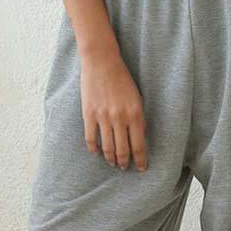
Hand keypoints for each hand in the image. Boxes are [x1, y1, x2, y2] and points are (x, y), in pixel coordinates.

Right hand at [80, 50, 146, 170]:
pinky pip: (91, 138)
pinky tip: (97, 152)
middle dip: (124, 162)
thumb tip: (140, 137)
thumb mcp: (137, 98)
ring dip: (111, 158)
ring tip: (112, 163)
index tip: (140, 168)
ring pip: (107, 147)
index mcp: (135, 114)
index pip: (139, 145)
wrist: (102, 62)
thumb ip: (138, 118)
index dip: (140, 160)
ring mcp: (103, 117)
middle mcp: (120, 118)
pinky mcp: (89, 114)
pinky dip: (94, 149)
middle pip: (123, 150)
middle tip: (124, 167)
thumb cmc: (122, 79)